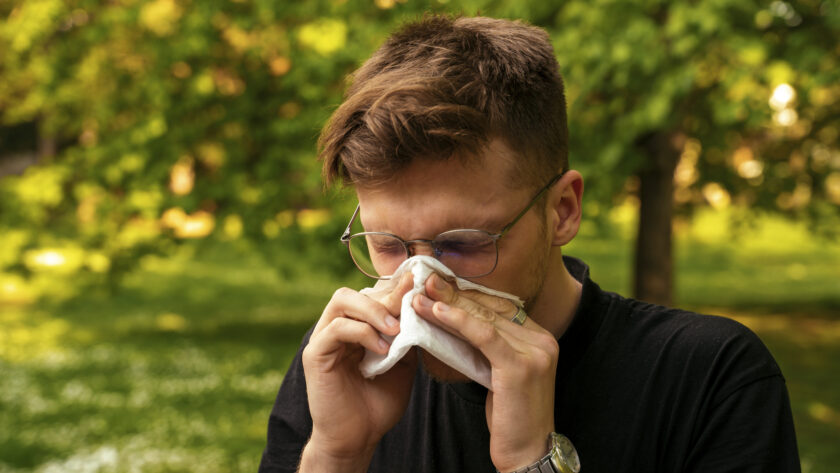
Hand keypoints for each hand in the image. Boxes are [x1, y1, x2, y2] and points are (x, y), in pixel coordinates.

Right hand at [300, 273, 416, 471]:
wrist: (359, 437)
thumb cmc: (379, 402)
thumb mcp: (403, 363)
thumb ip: (406, 335)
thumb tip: (418, 306)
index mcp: (356, 326)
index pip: (371, 294)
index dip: (394, 288)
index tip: (418, 285)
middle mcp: (337, 326)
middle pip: (356, 291)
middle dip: (386, 297)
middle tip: (409, 307)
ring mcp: (324, 338)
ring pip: (342, 300)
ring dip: (373, 311)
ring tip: (395, 329)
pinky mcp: (315, 353)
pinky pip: (335, 328)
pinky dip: (361, 332)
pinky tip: (381, 349)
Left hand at [412, 274, 558, 472]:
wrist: (526, 451)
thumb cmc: (510, 415)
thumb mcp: (498, 373)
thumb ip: (485, 346)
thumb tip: (450, 320)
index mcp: (540, 338)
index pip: (498, 308)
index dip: (467, 294)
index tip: (438, 284)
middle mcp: (543, 340)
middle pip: (490, 310)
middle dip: (454, 294)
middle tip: (424, 281)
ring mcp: (535, 352)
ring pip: (485, 320)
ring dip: (448, 306)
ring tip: (420, 296)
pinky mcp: (521, 366)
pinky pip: (484, 336)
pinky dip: (459, 321)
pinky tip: (438, 311)